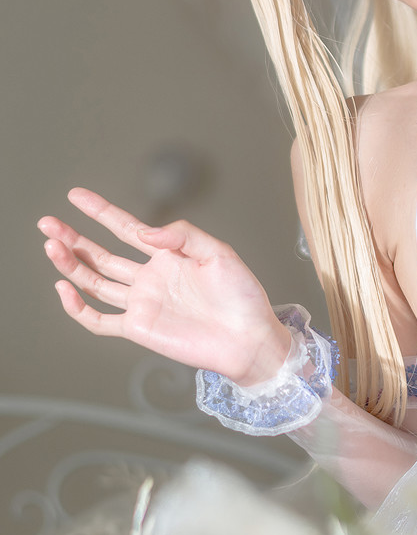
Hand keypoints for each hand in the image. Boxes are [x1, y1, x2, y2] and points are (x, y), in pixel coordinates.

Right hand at [39, 188, 292, 385]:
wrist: (249, 339)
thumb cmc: (242, 297)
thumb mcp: (219, 252)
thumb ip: (183, 234)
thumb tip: (145, 231)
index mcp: (168, 255)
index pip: (125, 228)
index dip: (100, 211)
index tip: (75, 195)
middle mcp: (150, 277)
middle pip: (101, 254)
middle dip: (73, 237)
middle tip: (47, 223)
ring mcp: (142, 302)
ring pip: (95, 281)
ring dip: (71, 264)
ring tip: (51, 246)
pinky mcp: (139, 328)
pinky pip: (100, 319)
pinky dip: (78, 307)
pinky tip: (64, 288)